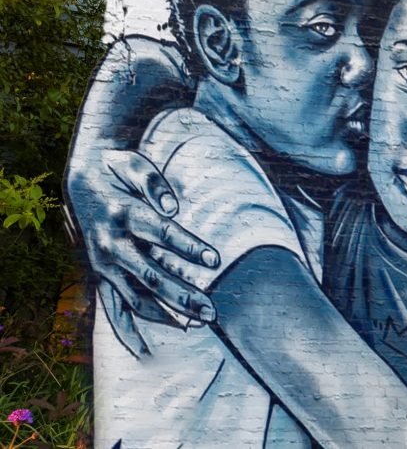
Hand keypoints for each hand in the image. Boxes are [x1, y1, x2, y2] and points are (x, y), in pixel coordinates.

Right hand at [66, 149, 220, 328]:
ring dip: (166, 313)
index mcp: (124, 215)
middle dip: (182, 295)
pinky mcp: (101, 275)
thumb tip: (172, 206)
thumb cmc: (118, 171)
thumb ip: (153, 184)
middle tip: (212, 310)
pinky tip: (145, 352)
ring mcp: (105, 264)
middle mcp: (112, 244)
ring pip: (137, 296)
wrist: (81, 179)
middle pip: (152, 275)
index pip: (162, 233)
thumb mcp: (135, 165)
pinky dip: (127, 331)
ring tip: (198, 324)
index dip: (188, 246)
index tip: (215, 259)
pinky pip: (112, 308)